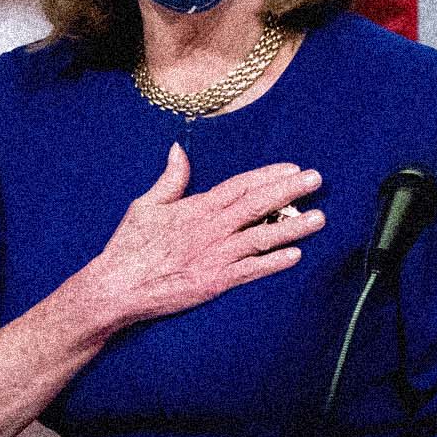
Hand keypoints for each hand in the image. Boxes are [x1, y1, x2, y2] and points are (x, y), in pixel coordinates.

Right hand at [75, 145, 324, 330]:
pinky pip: (250, 270)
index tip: (293, 168)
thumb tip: (178, 150)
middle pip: (257, 204)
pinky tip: (295, 256)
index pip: (240, 185)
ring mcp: (215, 255)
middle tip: (317, 180)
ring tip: (319, 218)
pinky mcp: (214, 282)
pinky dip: (273, 262)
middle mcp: (211, 228)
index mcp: (197, 207)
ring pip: (261, 237)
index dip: (268, 175)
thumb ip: (170, 179)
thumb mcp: (146, 205)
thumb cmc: (129, 246)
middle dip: (290, 191)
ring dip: (292, 226)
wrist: (117, 286)